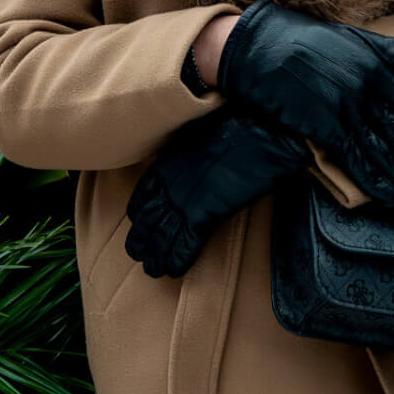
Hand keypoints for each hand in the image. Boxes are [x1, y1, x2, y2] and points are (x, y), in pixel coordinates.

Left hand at [126, 113, 313, 276]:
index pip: (144, 193)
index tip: (136, 221)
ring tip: (150, 269)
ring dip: (155, 253)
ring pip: (161, 234)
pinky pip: (186, 242)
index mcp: (168, 163)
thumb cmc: (235, 123)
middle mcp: (170, 184)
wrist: (258, 128)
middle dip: (141, 237)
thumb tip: (196, 146)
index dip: (139, 210)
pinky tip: (172, 270)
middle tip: (136, 253)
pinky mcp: (205, 213)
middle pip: (147, 218)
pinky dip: (178, 258)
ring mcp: (185, 200)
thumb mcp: (201, 131)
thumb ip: (192, 146)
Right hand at [216, 1, 393, 208]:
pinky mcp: (320, 127)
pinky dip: (373, 180)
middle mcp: (365, 92)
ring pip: (383, 152)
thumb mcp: (358, 37)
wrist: (260, 46)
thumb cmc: (306, 38)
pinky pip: (353, 159)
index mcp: (377, 70)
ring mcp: (343, 111)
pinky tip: (389, 195)